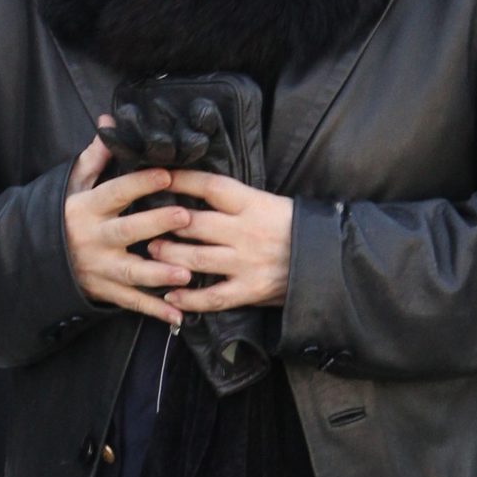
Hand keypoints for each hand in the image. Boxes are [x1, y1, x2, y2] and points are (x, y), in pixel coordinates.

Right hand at [62, 130, 195, 326]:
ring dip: (159, 274)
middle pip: (127, 231)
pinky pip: (131, 302)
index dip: (141, 183)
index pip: (116, 192)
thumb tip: (109, 122)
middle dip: (156, 224)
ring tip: (186, 273)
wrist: (32, 259)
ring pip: (131, 272)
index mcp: (87, 208)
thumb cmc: (62, 217)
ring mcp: (99, 268)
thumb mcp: (73, 185)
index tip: (167, 173)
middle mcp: (93, 239)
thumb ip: (95, 158)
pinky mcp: (104, 290)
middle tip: (185, 216)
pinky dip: (155, 310)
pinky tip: (179, 313)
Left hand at [147, 172, 291, 312]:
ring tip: (153, 253)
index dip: (181, 180)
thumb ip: (236, 203)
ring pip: (196, 259)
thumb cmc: (295, 227)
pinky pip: (213, 297)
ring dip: (169, 256)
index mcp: (252, 204)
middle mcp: (246, 231)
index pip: (209, 186)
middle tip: (146, 225)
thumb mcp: (269, 203)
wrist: (331, 258)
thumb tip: (197, 195)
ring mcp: (246, 262)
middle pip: (194, 223)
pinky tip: (171, 297)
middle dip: (166, 224)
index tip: (158, 177)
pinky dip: (189, 299)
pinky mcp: (250, 290)